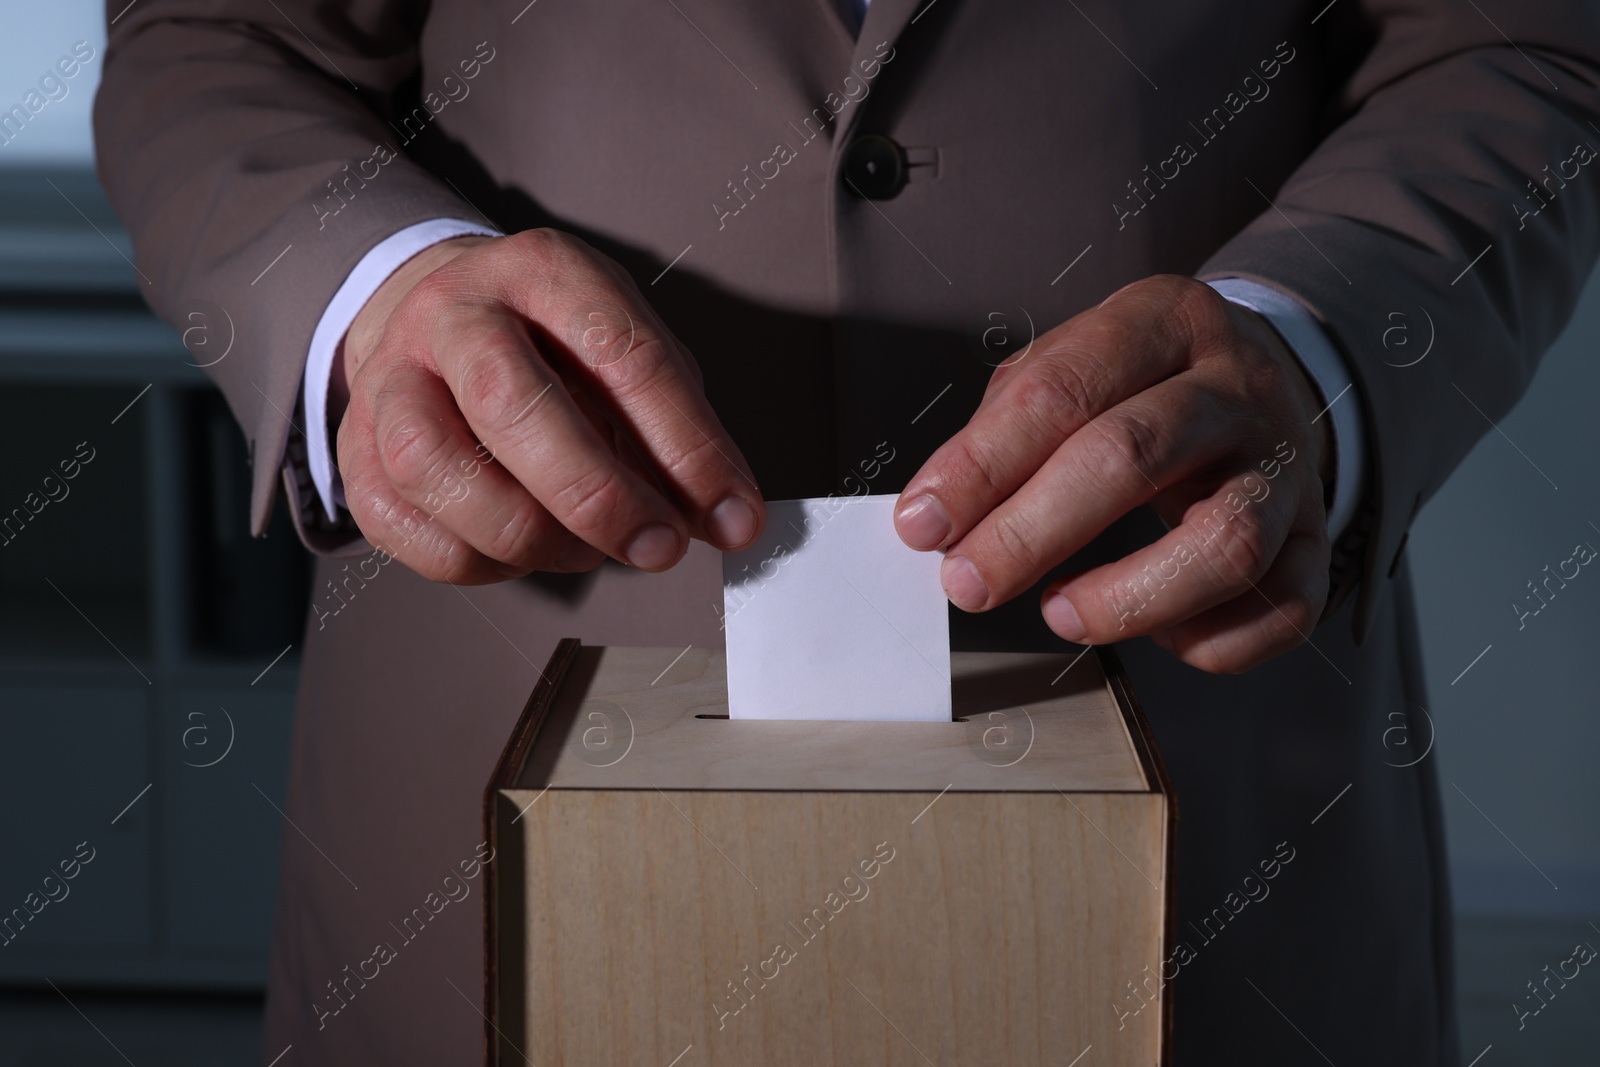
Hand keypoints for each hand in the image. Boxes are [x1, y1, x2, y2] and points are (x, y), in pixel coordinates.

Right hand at [332, 230, 764, 582]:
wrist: (436, 314)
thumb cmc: (555, 343)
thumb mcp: (628, 351)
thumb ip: (678, 429)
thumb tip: (724, 518)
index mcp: (543, 272)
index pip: (622, 356)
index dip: (688, 448)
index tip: (735, 516)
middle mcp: (454, 313)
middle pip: (512, 405)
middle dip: (598, 496)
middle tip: (659, 548)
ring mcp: (390, 377)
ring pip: (435, 467)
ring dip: (528, 534)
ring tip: (585, 550)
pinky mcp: (354, 446)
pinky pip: (400, 523)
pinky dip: (474, 560)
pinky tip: (522, 552)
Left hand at [894, 275, 1333, 673]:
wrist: (1266, 381)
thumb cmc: (1140, 384)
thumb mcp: (1070, 365)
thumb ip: (1003, 430)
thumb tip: (937, 516)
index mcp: (1164, 322)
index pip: (1062, 390)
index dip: (982, 464)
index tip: (923, 523)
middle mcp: (1236, 387)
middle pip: (1133, 456)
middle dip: (1031, 532)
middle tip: (969, 582)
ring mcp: (1287, 464)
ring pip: (1226, 543)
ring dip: (1128, 596)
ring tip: (1060, 614)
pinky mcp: (1317, 537)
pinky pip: (1283, 609)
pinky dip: (1213, 640)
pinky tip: (1158, 633)